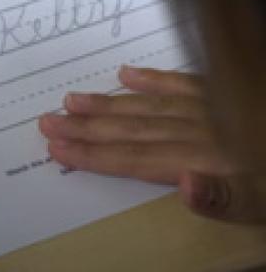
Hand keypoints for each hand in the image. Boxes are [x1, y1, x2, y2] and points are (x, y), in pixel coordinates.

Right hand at [39, 66, 265, 222]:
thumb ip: (225, 198)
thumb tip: (178, 182)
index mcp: (204, 157)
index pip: (134, 157)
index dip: (92, 153)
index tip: (56, 146)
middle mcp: (198, 128)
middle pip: (130, 129)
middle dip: (85, 128)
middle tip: (46, 120)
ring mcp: (209, 105)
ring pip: (146, 104)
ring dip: (107, 103)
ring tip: (71, 99)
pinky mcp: (223, 90)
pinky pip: (181, 81)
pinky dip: (152, 78)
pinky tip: (126, 73)